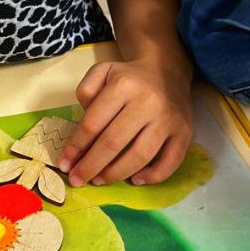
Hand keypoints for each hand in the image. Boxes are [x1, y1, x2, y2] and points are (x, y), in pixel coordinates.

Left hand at [59, 57, 192, 187]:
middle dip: (90, 166)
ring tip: (99, 180)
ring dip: (115, 174)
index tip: (65, 164)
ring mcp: (168, 119)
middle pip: (113, 143)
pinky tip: (135, 180)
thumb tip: (82, 126)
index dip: (76, 148)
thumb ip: (85, 91)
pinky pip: (170, 161)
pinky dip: (152, 176)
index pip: (93, 124)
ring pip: (139, 156)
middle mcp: (148, 102)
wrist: (167, 70)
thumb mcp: (101, 72)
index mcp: (123, 86)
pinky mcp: (184, 132)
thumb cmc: (128, 77)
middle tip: (77, 180)